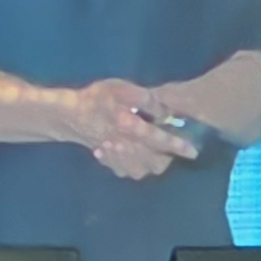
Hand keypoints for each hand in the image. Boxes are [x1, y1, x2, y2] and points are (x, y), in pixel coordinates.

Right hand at [66, 78, 200, 181]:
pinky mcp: (107, 160)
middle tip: (172, 149)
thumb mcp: (121, 88)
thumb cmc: (96, 98)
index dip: (177, 146)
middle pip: (152, 162)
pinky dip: (133, 168)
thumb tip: (165, 113)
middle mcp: (124, 145)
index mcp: (129, 127)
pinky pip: (124, 172)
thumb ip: (145, 99)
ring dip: (151, 165)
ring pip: (140, 170)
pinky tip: (136, 159)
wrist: (68, 114)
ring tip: (157, 155)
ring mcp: (115, 156)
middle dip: (166, 158)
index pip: (158, 140)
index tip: (193, 151)